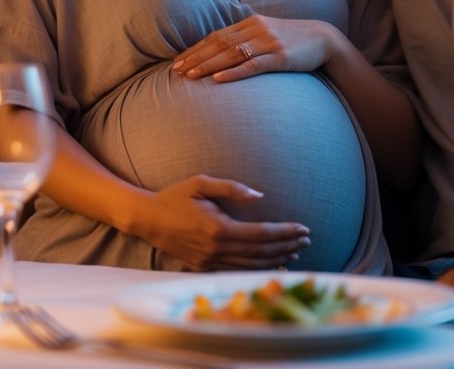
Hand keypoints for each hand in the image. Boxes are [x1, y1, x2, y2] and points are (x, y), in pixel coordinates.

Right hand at [129, 175, 310, 269]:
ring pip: (252, 265)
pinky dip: (258, 268)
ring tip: (295, 252)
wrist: (146, 219)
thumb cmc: (174, 197)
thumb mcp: (201, 183)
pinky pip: (238, 271)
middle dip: (287, 246)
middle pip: (261, 252)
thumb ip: (232, 188)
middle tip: (306, 240)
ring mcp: (210, 261)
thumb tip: (259, 195)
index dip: (285, 232)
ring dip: (276, 259)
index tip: (303, 228)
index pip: (261, 234)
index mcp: (218, 228)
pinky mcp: (205, 267)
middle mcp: (216, 249)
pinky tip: (271, 262)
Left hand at [173, 15, 342, 81]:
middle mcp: (256, 30)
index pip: (216, 36)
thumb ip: (246, 38)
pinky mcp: (280, 57)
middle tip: (177, 71)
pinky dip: (234, 73)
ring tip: (190, 76)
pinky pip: (253, 66)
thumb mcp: (267, 33)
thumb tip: (222, 51)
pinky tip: (218, 79)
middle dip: (196, 58)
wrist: (324, 39)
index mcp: (250, 23)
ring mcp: (268, 42)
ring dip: (208, 65)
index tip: (178, 61)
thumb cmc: (292, 40)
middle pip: (219, 44)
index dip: (196, 49)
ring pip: (231, 55)